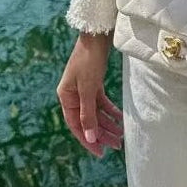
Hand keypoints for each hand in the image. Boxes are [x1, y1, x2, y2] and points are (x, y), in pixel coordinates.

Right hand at [56, 31, 123, 157]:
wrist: (97, 35)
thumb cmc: (89, 58)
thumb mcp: (88, 87)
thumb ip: (88, 112)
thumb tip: (90, 136)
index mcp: (66, 97)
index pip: (77, 125)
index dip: (88, 139)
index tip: (101, 152)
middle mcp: (73, 95)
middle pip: (87, 120)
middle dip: (101, 133)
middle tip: (116, 145)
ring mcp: (83, 89)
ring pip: (95, 112)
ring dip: (107, 123)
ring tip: (120, 134)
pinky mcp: (93, 82)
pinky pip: (101, 102)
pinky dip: (110, 110)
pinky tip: (119, 117)